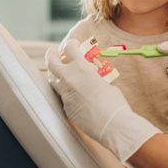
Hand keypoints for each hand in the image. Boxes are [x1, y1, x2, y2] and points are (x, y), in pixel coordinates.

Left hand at [46, 39, 160, 161]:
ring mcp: (65, 94)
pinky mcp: (66, 108)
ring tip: (61, 72)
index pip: (69, 48)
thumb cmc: (115, 102)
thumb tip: (92, 78)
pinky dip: (66, 92)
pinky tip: (75, 94)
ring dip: (55, 73)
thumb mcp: (106, 82)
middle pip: (51, 62)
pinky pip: (62, 96)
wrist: (113, 124)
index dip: (71, 43)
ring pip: (52, 80)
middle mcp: (69, 79)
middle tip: (54, 52)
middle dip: (52, 54)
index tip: (73, 44)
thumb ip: (95, 77)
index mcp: (82, 68)